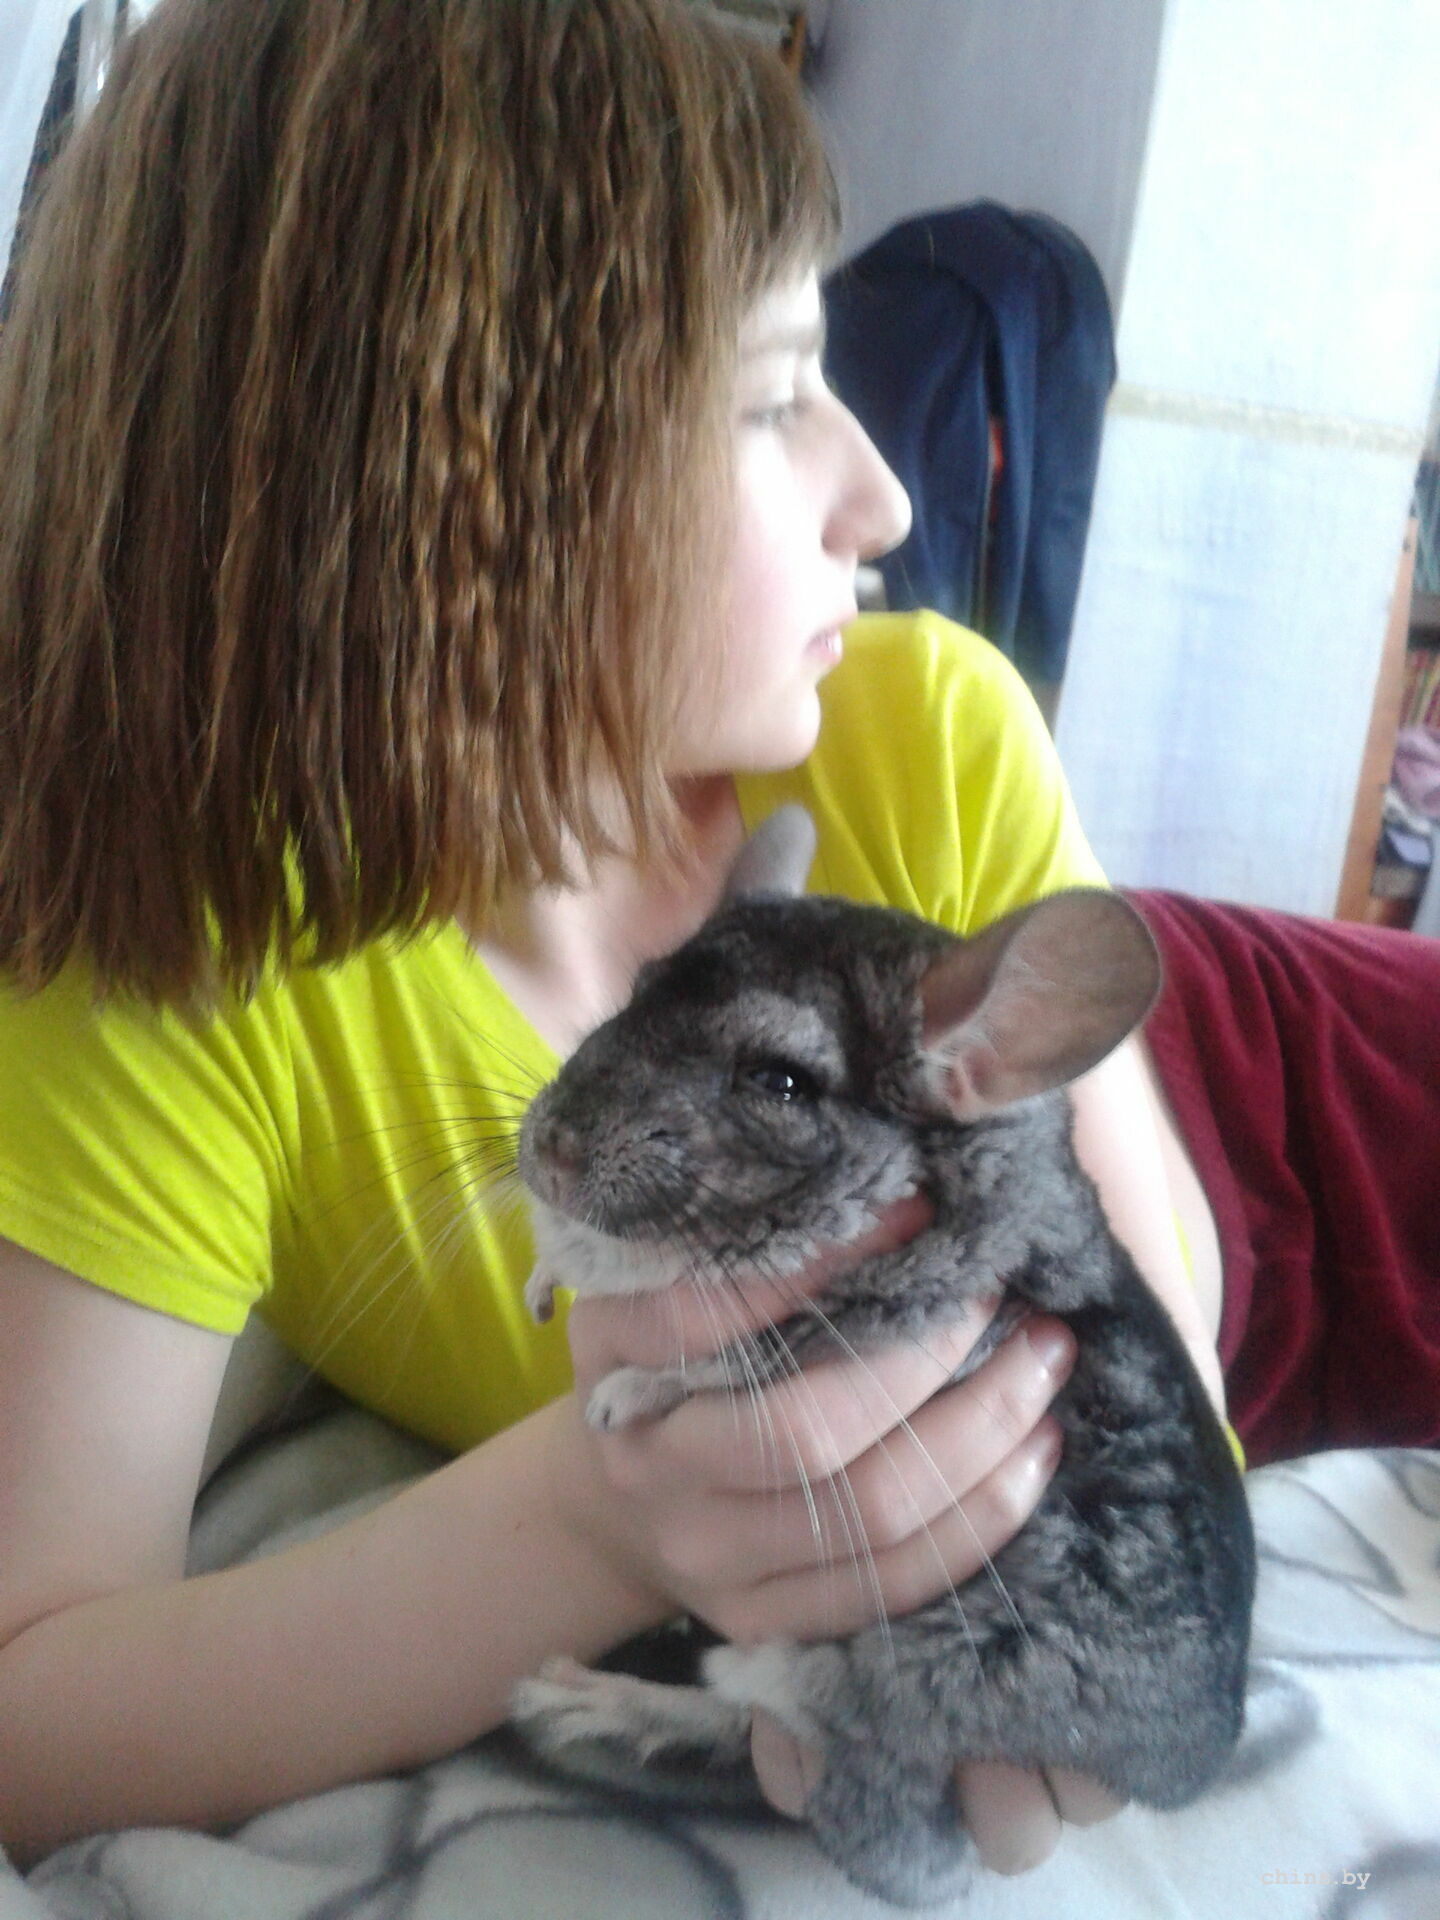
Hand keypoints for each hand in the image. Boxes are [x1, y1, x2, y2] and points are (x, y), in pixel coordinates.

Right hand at [548, 1194, 1119, 1869]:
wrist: (611, 1509)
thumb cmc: (665, 1368)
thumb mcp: (663, 1291)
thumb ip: (748, 1251)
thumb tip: (906, 1195)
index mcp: (615, 1365)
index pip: (705, 1313)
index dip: (818, 1262)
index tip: (917, 1212)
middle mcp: (654, 1472)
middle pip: (808, 1431)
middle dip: (930, 1356)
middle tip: (1005, 1294)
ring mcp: (711, 1562)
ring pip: (871, 1513)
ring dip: (983, 1433)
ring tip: (1043, 1362)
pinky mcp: (768, 1621)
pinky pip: (896, 1583)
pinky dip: (982, 1517)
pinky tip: (1034, 1453)